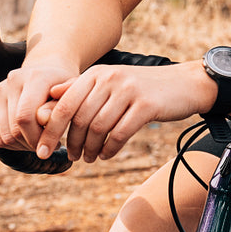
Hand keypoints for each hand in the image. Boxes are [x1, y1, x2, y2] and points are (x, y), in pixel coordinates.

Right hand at [0, 61, 77, 152]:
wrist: (48, 74)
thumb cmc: (63, 89)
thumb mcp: (72, 96)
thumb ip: (61, 107)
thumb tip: (43, 119)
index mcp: (36, 76)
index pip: (25, 116)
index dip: (38, 137)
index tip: (55, 145)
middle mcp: (12, 80)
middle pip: (15, 129)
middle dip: (33, 143)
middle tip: (49, 144)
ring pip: (5, 136)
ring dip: (23, 146)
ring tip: (39, 141)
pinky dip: (12, 145)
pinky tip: (27, 139)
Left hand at [38, 61, 216, 162]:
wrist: (186, 84)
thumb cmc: (145, 87)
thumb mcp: (112, 82)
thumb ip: (82, 88)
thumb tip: (51, 96)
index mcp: (97, 73)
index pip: (64, 104)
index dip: (51, 130)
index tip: (44, 150)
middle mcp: (111, 78)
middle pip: (80, 118)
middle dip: (72, 143)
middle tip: (72, 157)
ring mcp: (129, 91)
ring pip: (99, 128)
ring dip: (91, 149)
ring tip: (90, 158)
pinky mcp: (147, 106)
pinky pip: (120, 133)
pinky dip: (110, 149)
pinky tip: (107, 154)